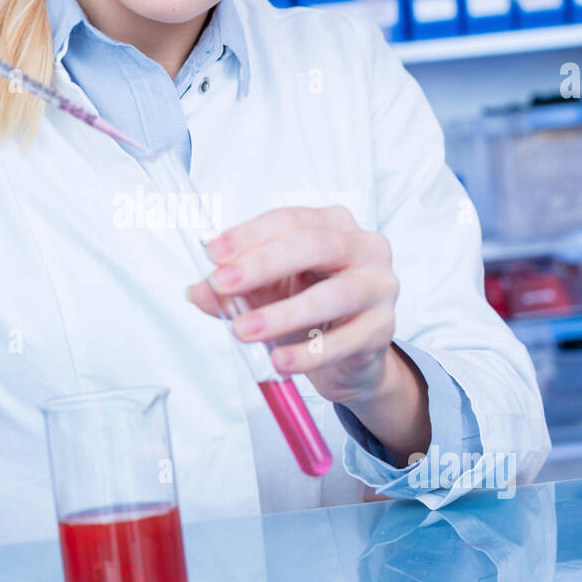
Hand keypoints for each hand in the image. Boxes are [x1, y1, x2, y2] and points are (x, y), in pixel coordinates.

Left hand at [185, 205, 399, 405]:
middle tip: (222, 285)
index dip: (249, 236)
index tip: (212, 254)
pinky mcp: (384, 328)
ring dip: (283, 314)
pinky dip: (309, 353)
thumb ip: (234, 291)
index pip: (289, 220)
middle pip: (314, 245)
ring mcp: (379, 286)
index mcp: (332, 225)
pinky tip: (280, 361)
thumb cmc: (310, 311)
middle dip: (262, 265)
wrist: (349, 358)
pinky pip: (346, 341)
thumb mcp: (266, 294)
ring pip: (333, 294)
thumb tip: (197, 291)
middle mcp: (363, 247)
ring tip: (243, 331)